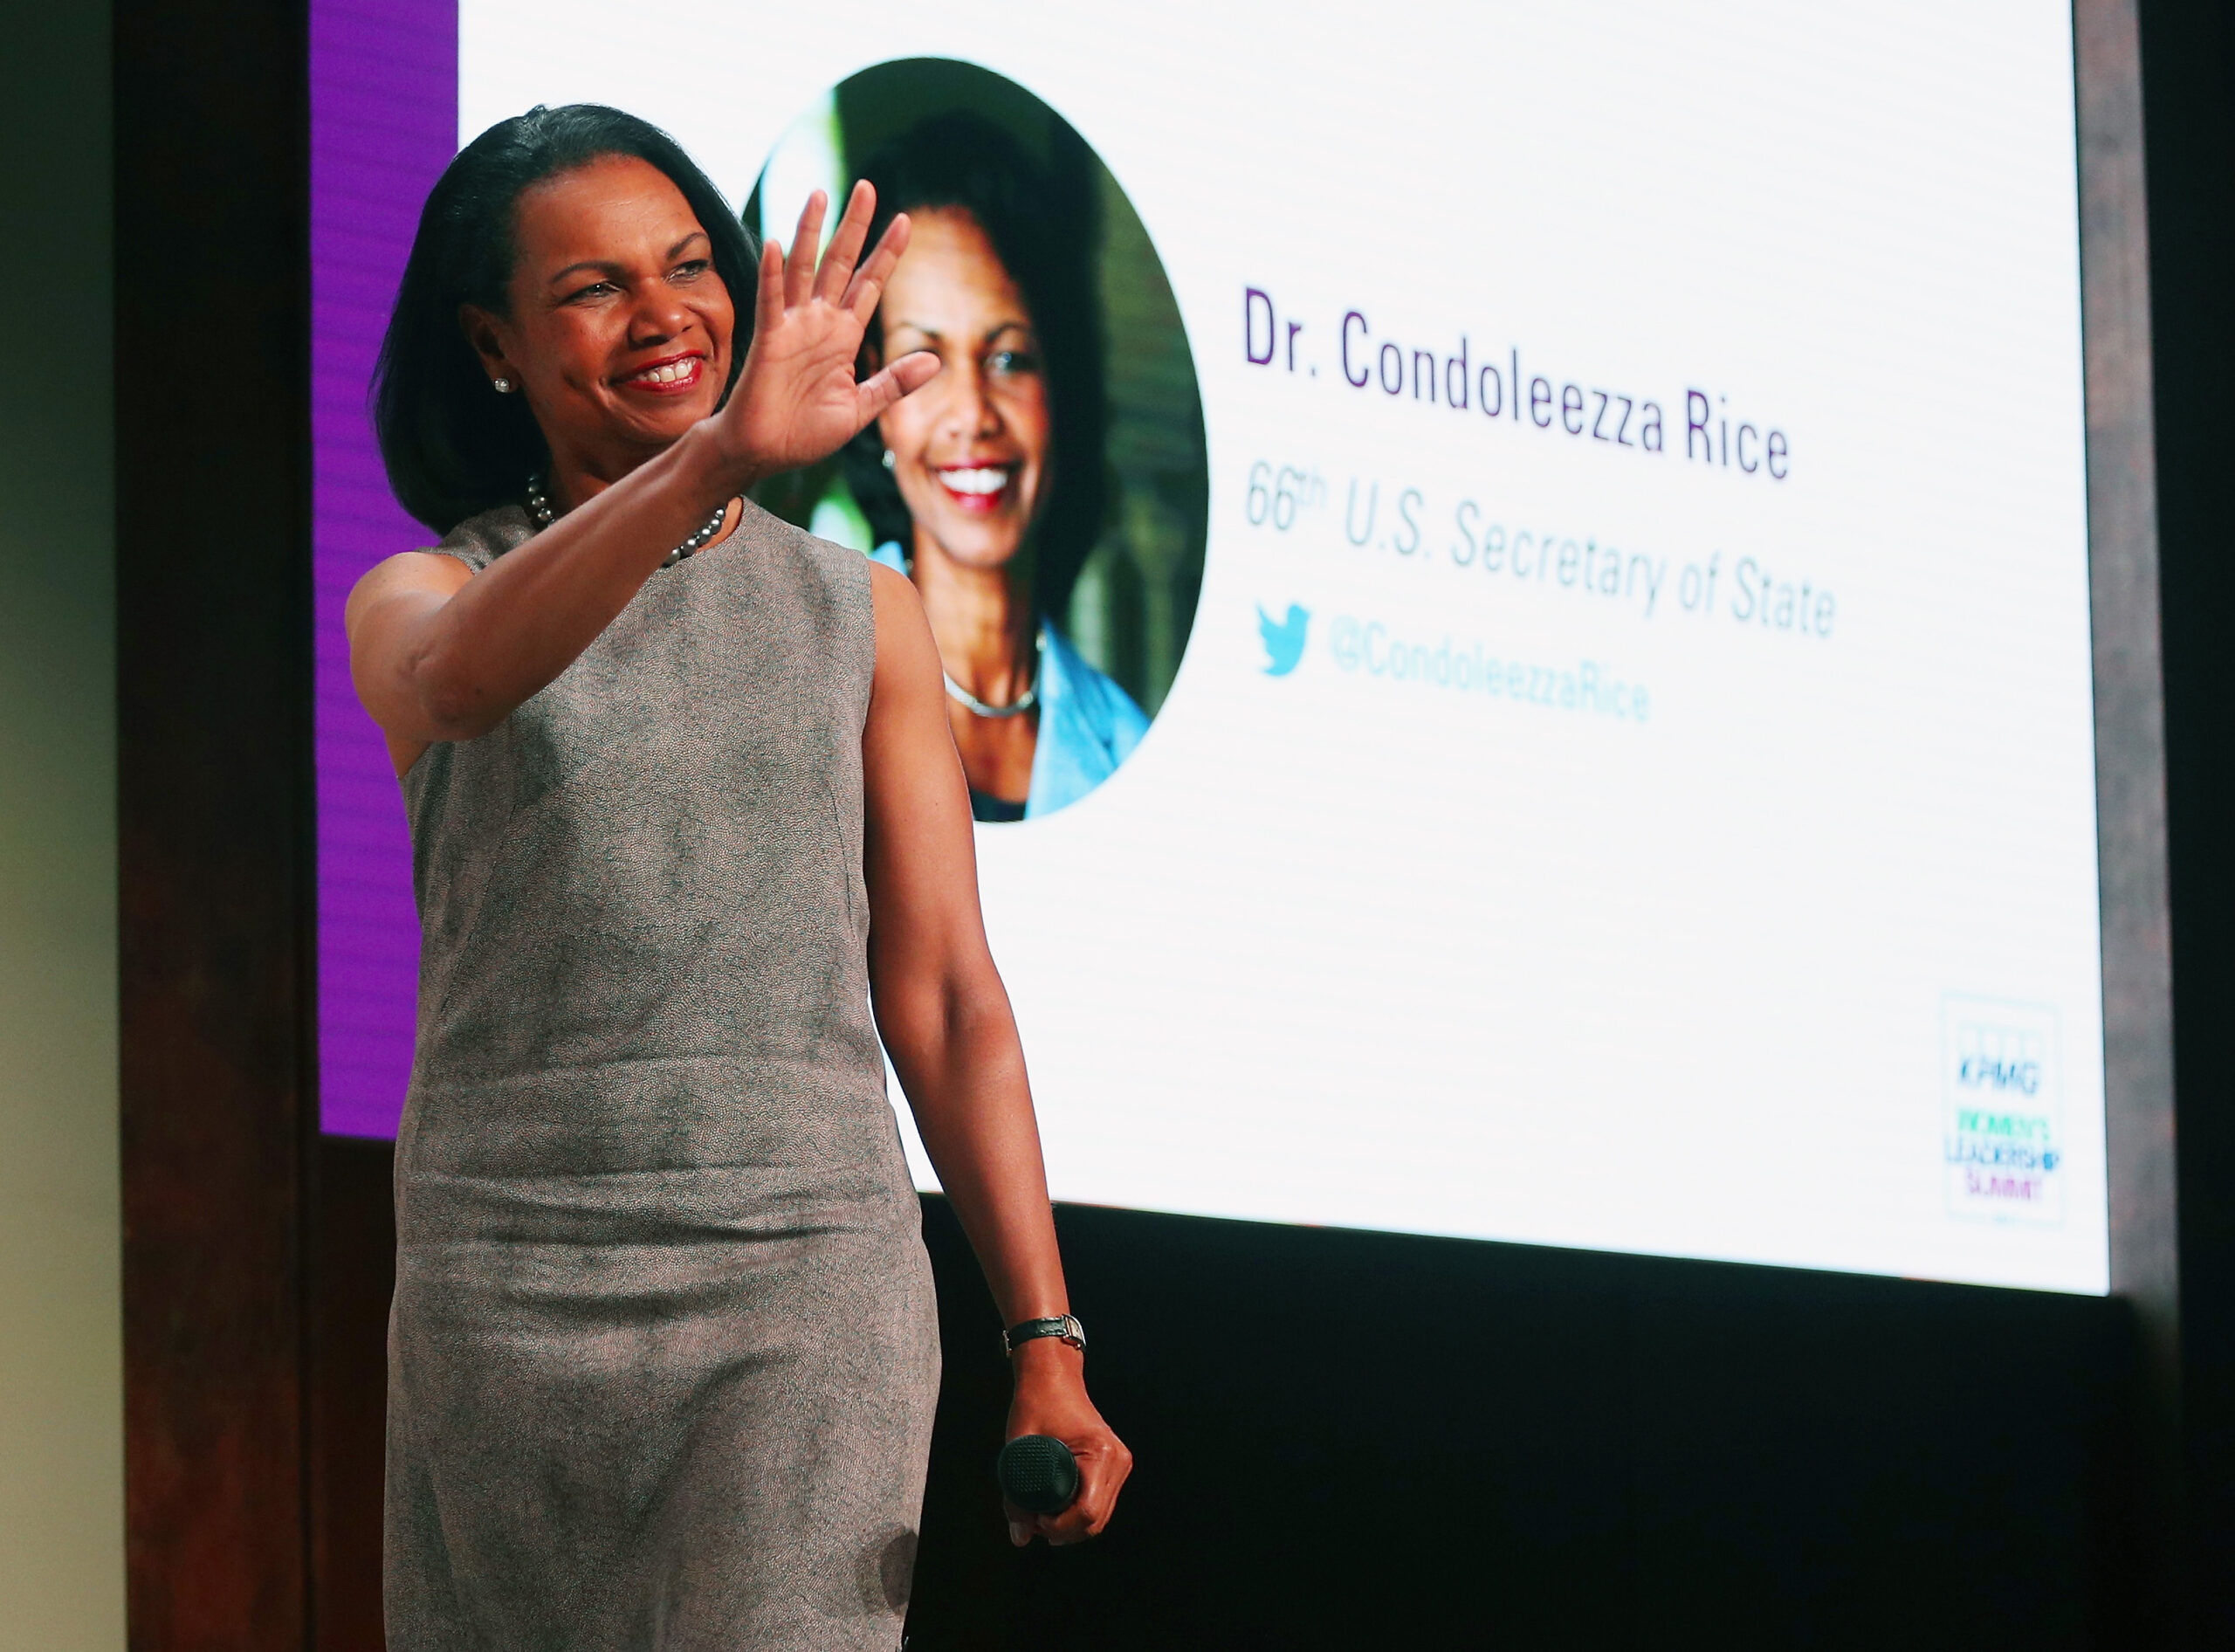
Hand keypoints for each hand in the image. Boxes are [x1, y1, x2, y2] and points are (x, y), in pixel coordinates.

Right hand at [711, 182, 937, 480]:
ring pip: (805, 269)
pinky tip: (777, 244)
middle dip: (855, 227)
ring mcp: (793, 327)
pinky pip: (772, 301)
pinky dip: (774, 274)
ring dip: (811, 232)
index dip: (887, 254)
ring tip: (820, 194)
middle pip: (841, 263)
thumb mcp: (861, 409)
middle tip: (867, 188)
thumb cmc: (805, 433)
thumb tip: (934, 361)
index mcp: (844, 337)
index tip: (905, 221)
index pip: (870, 284)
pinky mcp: (769, 340)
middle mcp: (820, 323)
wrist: (765, 453)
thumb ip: (894, 383)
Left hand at [1002, 1340, 1132, 1546]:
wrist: (1053, 1376)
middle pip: (1096, 1521)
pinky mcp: (1115, 1465)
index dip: (1059, 1526)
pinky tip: (1056, 1509)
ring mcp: (1120, 1463)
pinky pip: (1100, 1504)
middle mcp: (1118, 1460)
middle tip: (1032, 1522)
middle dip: (1063, 1531)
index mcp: (1100, 1453)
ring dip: (1071, 1526)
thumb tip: (1019, 1538)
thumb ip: (1016, 1496)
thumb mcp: (1019, 1448)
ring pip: (1100, 1518)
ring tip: (1040, 1516)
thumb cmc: (1036, 1404)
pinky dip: (1079, 1514)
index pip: (1087, 1512)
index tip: (1033, 1519)